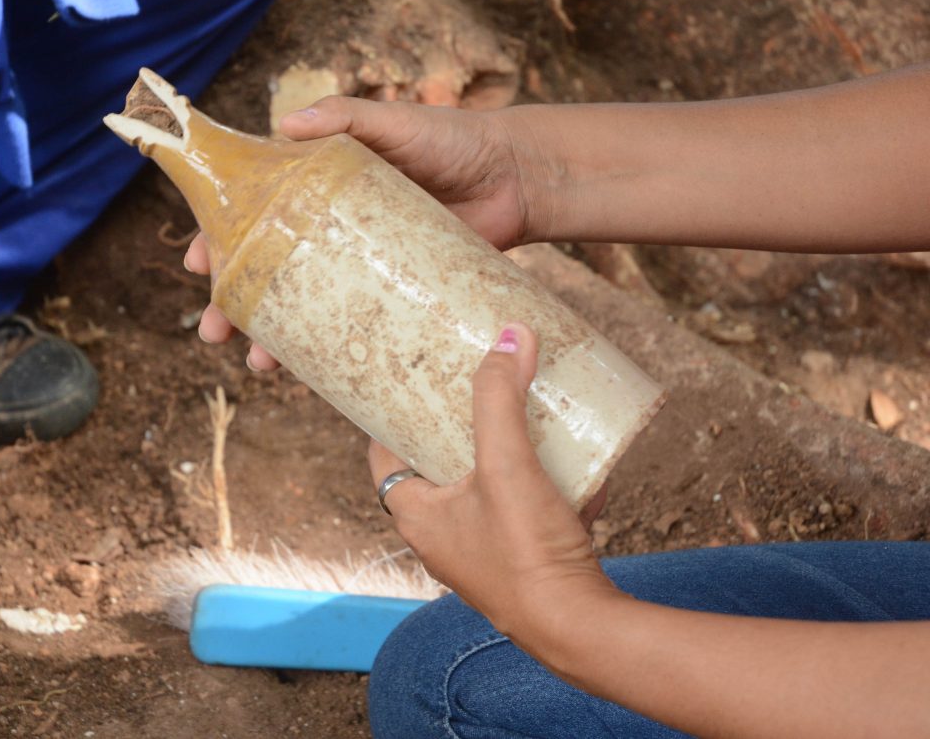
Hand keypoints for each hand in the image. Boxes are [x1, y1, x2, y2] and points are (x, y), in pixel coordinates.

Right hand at [184, 96, 535, 368]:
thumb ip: (347, 117)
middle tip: (213, 331)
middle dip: (235, 302)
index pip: (256, 213)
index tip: (196, 262)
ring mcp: (364, 266)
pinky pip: (357, 325)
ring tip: (260, 364)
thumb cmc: (454, 140)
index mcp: (320, 187)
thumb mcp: (396, 122)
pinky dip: (332, 347)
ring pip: (307, 305)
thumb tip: (285, 123)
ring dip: (275, 336)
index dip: (221, 237)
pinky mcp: (398, 293)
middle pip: (270, 269)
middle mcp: (333, 230)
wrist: (517, 178)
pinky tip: (313, 370)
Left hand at [369, 322, 618, 642]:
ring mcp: (480, 553)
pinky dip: (540, 487)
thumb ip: (501, 397)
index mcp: (417, 516)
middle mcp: (441, 538)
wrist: (580, 628)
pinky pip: (522, 511)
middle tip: (475, 388)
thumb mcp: (507, 464)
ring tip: (523, 415)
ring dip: (503, 455)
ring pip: (484, 488)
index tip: (409, 382)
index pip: (383, 455)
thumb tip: (508, 335)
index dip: (391, 417)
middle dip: (458, 427)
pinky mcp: (519, 561)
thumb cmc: (526, 553)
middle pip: (437, 466)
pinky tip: (571, 469)